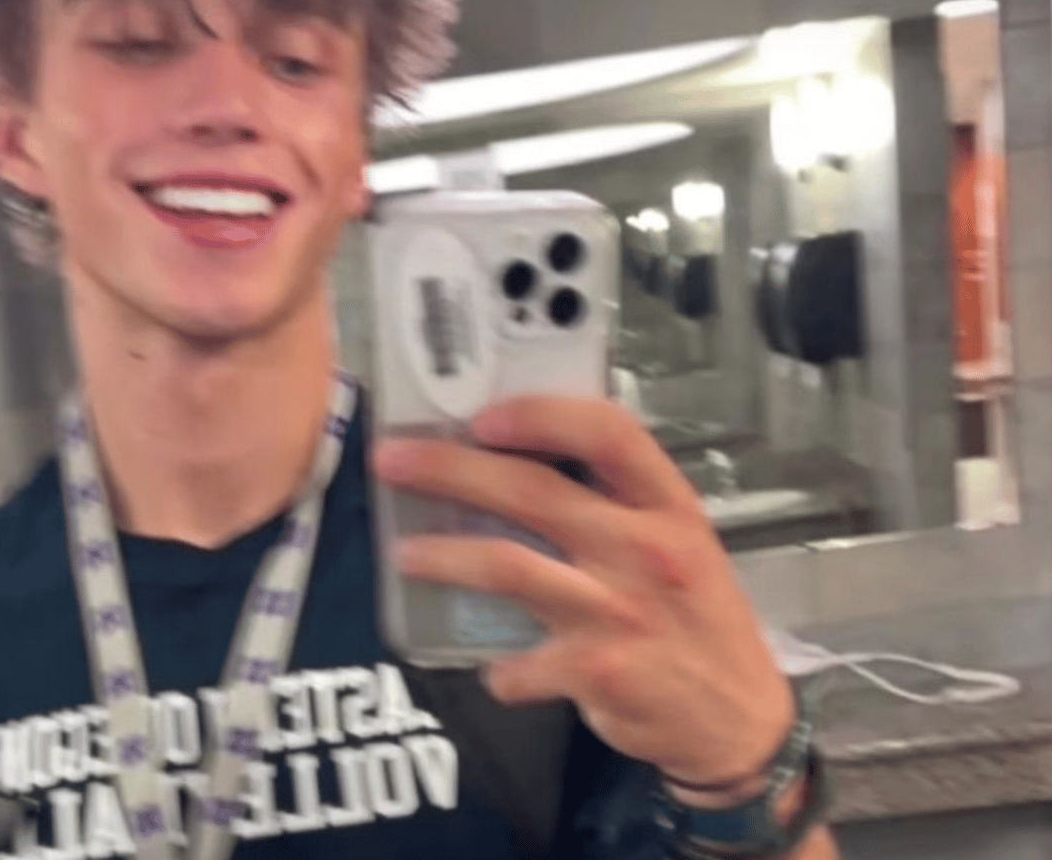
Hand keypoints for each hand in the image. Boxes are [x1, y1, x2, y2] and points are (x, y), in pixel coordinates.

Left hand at [373, 396, 793, 785]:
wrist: (740, 717)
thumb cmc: (698, 613)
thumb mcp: (679, 540)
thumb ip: (617, 503)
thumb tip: (520, 460)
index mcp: (668, 505)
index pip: (608, 433)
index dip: (541, 415)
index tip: (483, 416)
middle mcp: (644, 548)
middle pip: (534, 491)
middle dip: (452, 469)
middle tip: (393, 459)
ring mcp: (619, 610)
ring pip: (508, 567)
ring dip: (444, 558)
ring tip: (402, 554)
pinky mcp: (598, 671)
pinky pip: (520, 663)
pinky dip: (500, 669)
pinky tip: (496, 670)